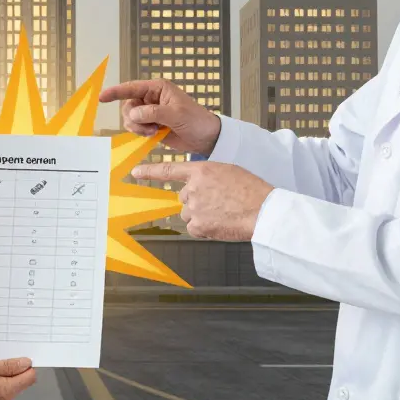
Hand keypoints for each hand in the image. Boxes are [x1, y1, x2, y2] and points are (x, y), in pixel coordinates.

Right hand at [99, 79, 221, 154]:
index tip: (102, 97)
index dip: (116, 92)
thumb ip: (153, 113)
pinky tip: (155, 135)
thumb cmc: (196, 121)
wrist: (207, 138)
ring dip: (138, 127)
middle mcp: (152, 98)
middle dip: (134, 118)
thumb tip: (133, 114)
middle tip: (149, 127)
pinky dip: (141, 133)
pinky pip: (136, 128)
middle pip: (128, 106)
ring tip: (154, 132)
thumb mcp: (176, 115)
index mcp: (158, 88)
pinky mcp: (152, 125)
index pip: (132, 88)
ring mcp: (151, 112)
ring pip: (130, 118)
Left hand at [132, 161, 274, 240]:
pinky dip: (205, 229)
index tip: (135, 172)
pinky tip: (221, 225)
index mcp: (202, 170)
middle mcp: (193, 188)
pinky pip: (195, 229)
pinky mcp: (198, 225)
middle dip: (197, 202)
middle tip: (219, 204)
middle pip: (183, 197)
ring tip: (224, 214)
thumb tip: (197, 188)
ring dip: (202, 216)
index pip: (169, 169)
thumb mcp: (229, 172)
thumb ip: (208, 177)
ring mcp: (194, 207)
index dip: (150, 172)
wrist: (264, 210)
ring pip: (189, 214)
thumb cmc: (252, 191)